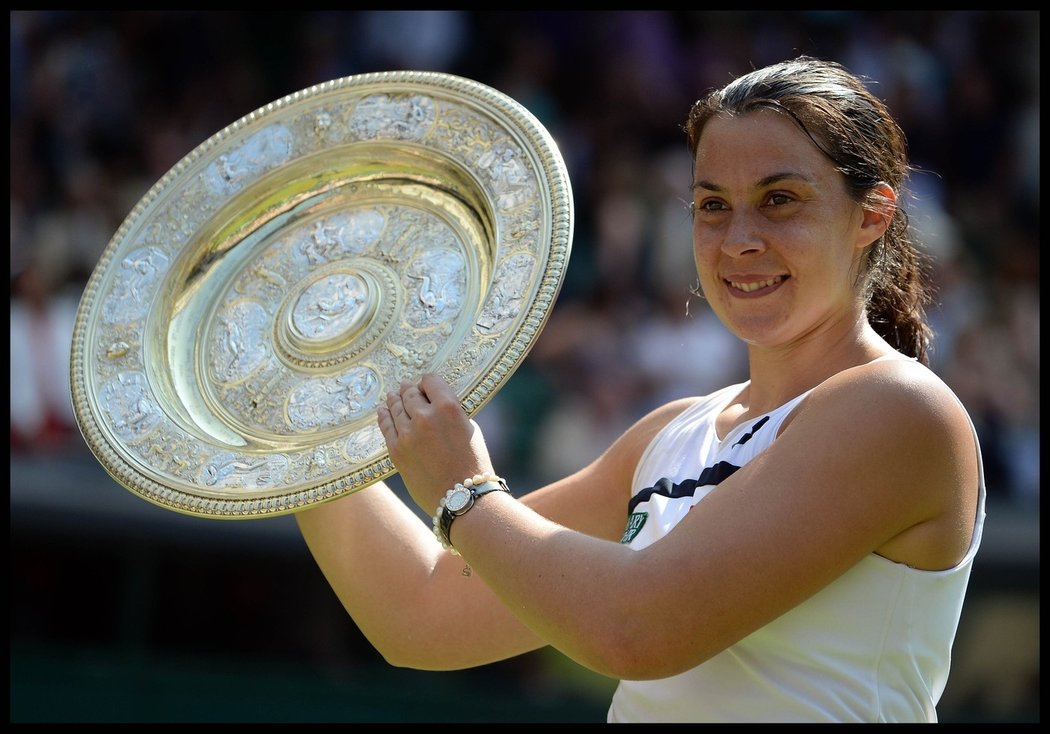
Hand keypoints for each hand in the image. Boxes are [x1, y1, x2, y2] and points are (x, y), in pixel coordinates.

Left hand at [376, 373, 495, 513]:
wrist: (462, 498)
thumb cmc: (473, 465)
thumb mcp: (469, 429)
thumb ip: (451, 413)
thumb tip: (435, 405)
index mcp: (448, 407)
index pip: (430, 381)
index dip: (428, 381)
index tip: (426, 385)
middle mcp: (425, 416)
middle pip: (410, 392)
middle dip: (409, 389)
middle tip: (406, 386)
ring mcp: (408, 434)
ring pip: (396, 407)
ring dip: (395, 399)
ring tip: (392, 395)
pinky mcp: (397, 450)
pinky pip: (386, 426)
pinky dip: (384, 416)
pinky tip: (383, 411)